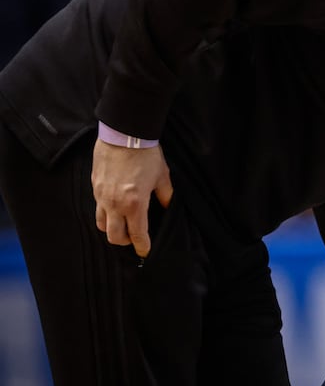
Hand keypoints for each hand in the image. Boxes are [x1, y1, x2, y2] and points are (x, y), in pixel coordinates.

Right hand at [92, 140, 173, 258]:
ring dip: (113, 229)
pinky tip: (115, 208)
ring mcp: (101, 196)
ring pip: (102, 225)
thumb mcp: (162, 176)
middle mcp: (115, 204)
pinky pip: (97, 209)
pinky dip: (106, 214)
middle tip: (135, 238)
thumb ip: (166, 196)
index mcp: (135, 204)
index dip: (142, 246)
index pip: (137, 235)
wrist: (124, 134)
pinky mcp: (94, 187)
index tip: (146, 251)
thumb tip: (168, 207)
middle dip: (126, 241)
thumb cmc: (146, 155)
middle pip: (114, 237)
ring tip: (124, 224)